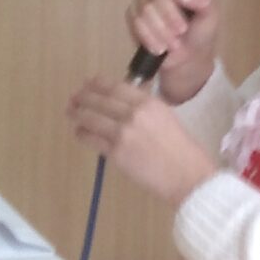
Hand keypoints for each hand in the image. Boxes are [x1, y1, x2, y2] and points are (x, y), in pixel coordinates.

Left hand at [67, 79, 217, 207]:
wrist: (188, 176)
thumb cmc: (183, 151)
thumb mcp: (167, 118)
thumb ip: (145, 109)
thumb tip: (123, 105)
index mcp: (149, 103)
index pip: (115, 87)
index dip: (97, 83)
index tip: (89, 83)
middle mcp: (134, 113)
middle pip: (99, 99)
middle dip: (82, 97)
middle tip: (74, 98)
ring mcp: (122, 133)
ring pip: (90, 117)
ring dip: (78, 114)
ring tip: (72, 113)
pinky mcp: (115, 153)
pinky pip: (91, 139)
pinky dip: (82, 134)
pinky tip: (80, 132)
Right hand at [126, 0, 220, 106]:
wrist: (187, 62)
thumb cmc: (200, 35)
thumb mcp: (210, 19)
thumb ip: (203, 1)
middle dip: (169, 14)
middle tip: (181, 31)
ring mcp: (144, 2)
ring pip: (144, 8)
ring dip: (160, 30)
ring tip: (173, 45)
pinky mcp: (133, 19)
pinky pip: (134, 23)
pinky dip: (148, 37)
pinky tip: (159, 48)